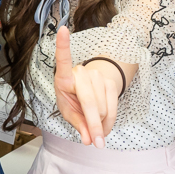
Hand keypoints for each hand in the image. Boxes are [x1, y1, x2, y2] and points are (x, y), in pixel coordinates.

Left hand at [53, 26, 124, 148]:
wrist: (87, 90)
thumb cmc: (72, 99)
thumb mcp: (67, 111)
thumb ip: (77, 125)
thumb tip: (89, 139)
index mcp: (64, 77)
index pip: (63, 60)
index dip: (62, 45)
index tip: (62, 29)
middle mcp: (82, 73)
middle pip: (90, 103)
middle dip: (94, 126)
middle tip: (97, 144)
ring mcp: (98, 77)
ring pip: (103, 109)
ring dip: (101, 126)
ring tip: (95, 131)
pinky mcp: (110, 84)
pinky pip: (113, 109)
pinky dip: (109, 123)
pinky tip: (104, 129)